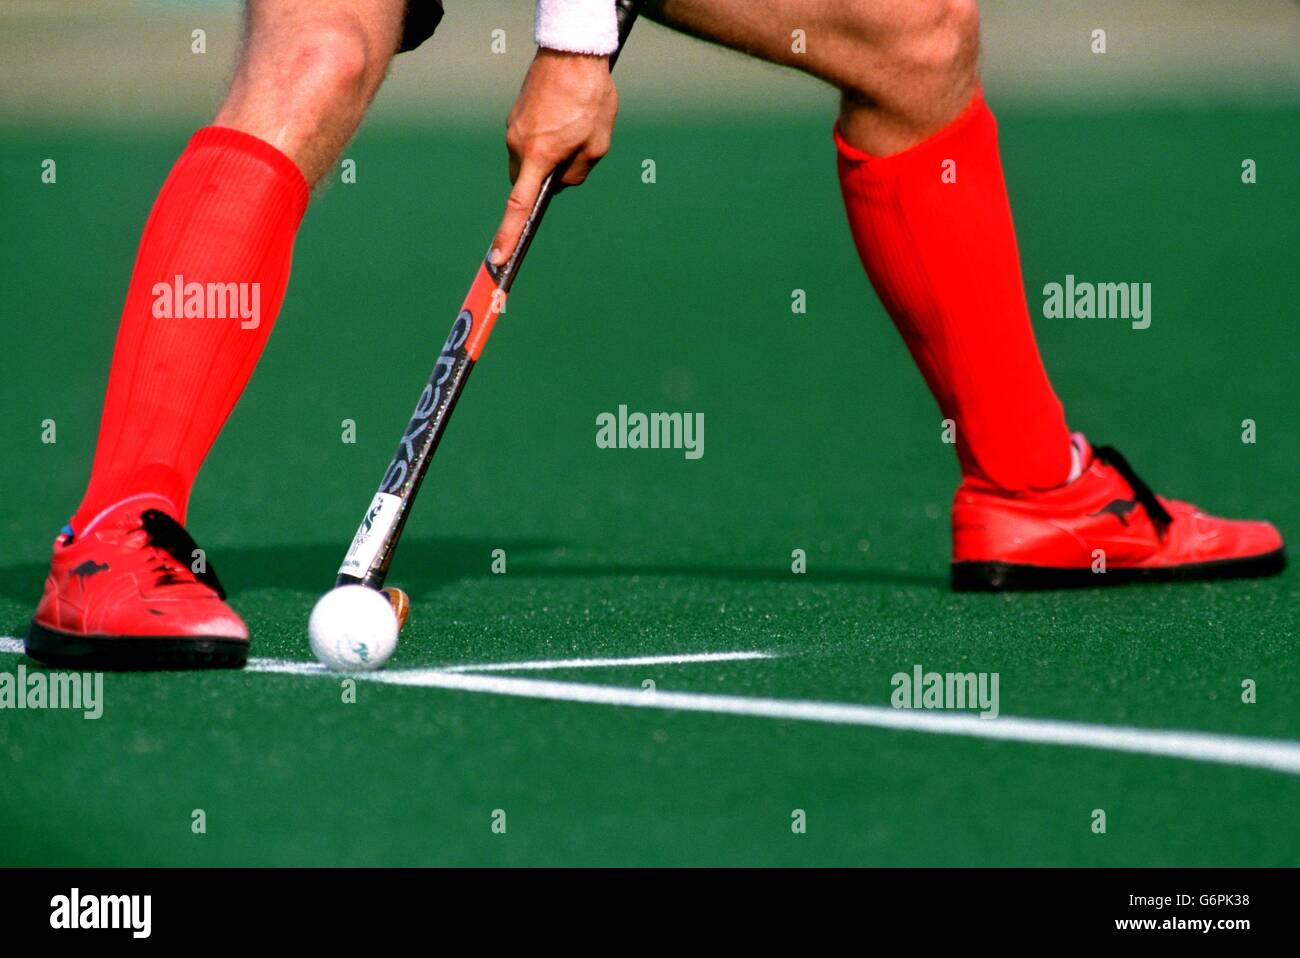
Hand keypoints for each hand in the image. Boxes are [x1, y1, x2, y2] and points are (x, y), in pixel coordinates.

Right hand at [489, 48, 617, 265]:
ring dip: (549, 158)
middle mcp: (518, 145)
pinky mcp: (515, 117)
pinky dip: (546, 140)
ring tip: (576, 127)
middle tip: (577, 155)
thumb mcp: (596, 144)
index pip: (518, 206)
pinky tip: (566, 117)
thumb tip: (560, 185)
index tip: (497, 260)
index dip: (508, 236)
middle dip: (546, 182)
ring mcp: (513, 129)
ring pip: (529, 162)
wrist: (572, 51)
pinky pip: (529, 142)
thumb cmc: (590, 98)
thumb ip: (578, 173)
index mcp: (538, 156)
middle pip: (527, 182)